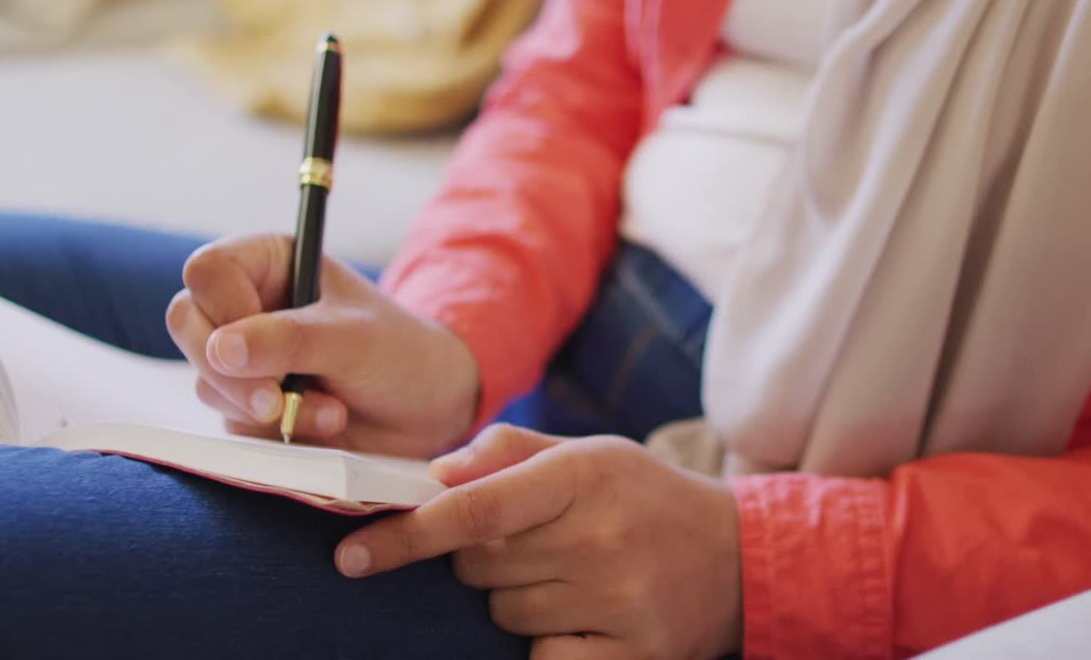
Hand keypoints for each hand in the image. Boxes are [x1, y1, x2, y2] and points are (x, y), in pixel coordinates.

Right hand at [165, 233, 478, 456]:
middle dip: (230, 372)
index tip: (260, 345)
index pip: (208, 272)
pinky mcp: (248, 404)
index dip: (225, 310)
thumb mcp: (353, 339)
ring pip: (206, 381)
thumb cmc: (399, 354)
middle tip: (275, 401)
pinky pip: (230, 422)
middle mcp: (247, 304)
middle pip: (188, 323)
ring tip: (332, 412)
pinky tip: (324, 426)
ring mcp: (243, 357)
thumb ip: (289, 339)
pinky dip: (274, 433)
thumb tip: (218, 350)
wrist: (427, 410)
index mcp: (271, 262)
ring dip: (265, 408)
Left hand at [335, 425, 742, 658]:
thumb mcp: (587, 453)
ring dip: (515, 599)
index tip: (351, 555)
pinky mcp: (634, 653)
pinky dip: (546, 643)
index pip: (473, 507)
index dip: (405, 534)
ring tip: (570, 577)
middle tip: (532, 544)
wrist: (740, 556)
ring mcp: (619, 600)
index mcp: (583, 474)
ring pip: (504, 613)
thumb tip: (434, 475)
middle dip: (479, 558)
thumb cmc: (645, 497)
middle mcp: (600, 536)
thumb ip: (507, 452)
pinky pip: (542, 658)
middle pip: (478, 566)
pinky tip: (584, 617)